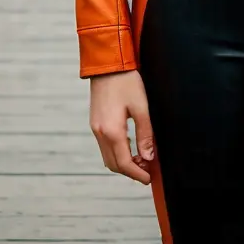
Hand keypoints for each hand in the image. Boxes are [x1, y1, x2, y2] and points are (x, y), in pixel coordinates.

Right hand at [89, 69, 154, 183]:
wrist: (108, 64)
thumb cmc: (126, 82)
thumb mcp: (141, 107)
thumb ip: (145, 134)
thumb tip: (149, 157)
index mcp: (112, 131)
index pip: (124, 163)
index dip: (137, 174)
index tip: (149, 179)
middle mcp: (100, 133)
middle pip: (113, 164)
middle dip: (130, 171)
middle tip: (147, 171)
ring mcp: (95, 128)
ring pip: (107, 157)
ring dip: (123, 163)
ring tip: (141, 159)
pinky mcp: (95, 122)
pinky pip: (104, 146)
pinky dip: (117, 152)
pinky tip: (130, 146)